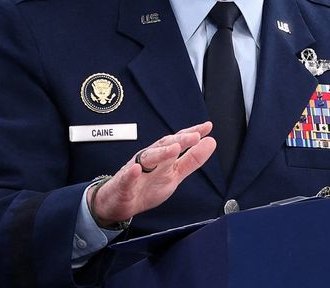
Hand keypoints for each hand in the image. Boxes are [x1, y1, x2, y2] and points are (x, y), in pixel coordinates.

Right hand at [87, 121, 215, 226]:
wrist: (119, 203)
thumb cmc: (146, 186)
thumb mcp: (175, 174)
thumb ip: (192, 160)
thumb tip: (211, 142)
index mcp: (163, 156)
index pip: (178, 140)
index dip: (192, 133)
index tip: (207, 126)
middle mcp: (150, 158)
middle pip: (165, 145)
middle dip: (180, 140)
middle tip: (195, 136)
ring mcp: (136, 169)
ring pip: (148, 157)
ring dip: (161, 153)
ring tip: (174, 148)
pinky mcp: (123, 183)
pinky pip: (126, 177)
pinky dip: (130, 173)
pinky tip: (135, 169)